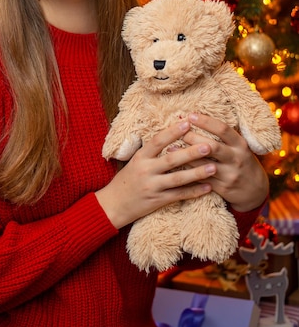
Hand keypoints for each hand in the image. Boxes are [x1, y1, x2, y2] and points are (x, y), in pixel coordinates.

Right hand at [95, 120, 216, 229]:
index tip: (187, 122)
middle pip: (171, 160)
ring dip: (197, 173)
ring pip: (178, 179)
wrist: (114, 205)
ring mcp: (152, 187)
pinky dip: (194, 192)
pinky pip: (179, 195)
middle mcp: (146, 170)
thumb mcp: (135, 161)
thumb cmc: (128, 179)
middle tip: (208, 145)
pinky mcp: (157, 201)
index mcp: (140, 157)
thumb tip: (171, 133)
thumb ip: (152, 151)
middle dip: (191, 152)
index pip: (158, 141)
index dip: (172, 131)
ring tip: (213, 166)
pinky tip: (208, 187)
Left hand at [182, 113, 268, 212]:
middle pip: (212, 146)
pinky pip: (201, 179)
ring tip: (170, 148)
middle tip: (177, 132)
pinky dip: (187, 172)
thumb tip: (195, 118)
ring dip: (185, 156)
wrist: (255, 191)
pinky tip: (176, 167)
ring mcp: (229, 174)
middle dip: (193, 138)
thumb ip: (222, 135)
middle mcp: (236, 158)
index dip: (205, 121)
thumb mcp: (238, 147)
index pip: (222, 129)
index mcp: (240, 144)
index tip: (190, 115)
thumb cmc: (240, 161)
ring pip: (204, 164)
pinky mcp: (222, 188)